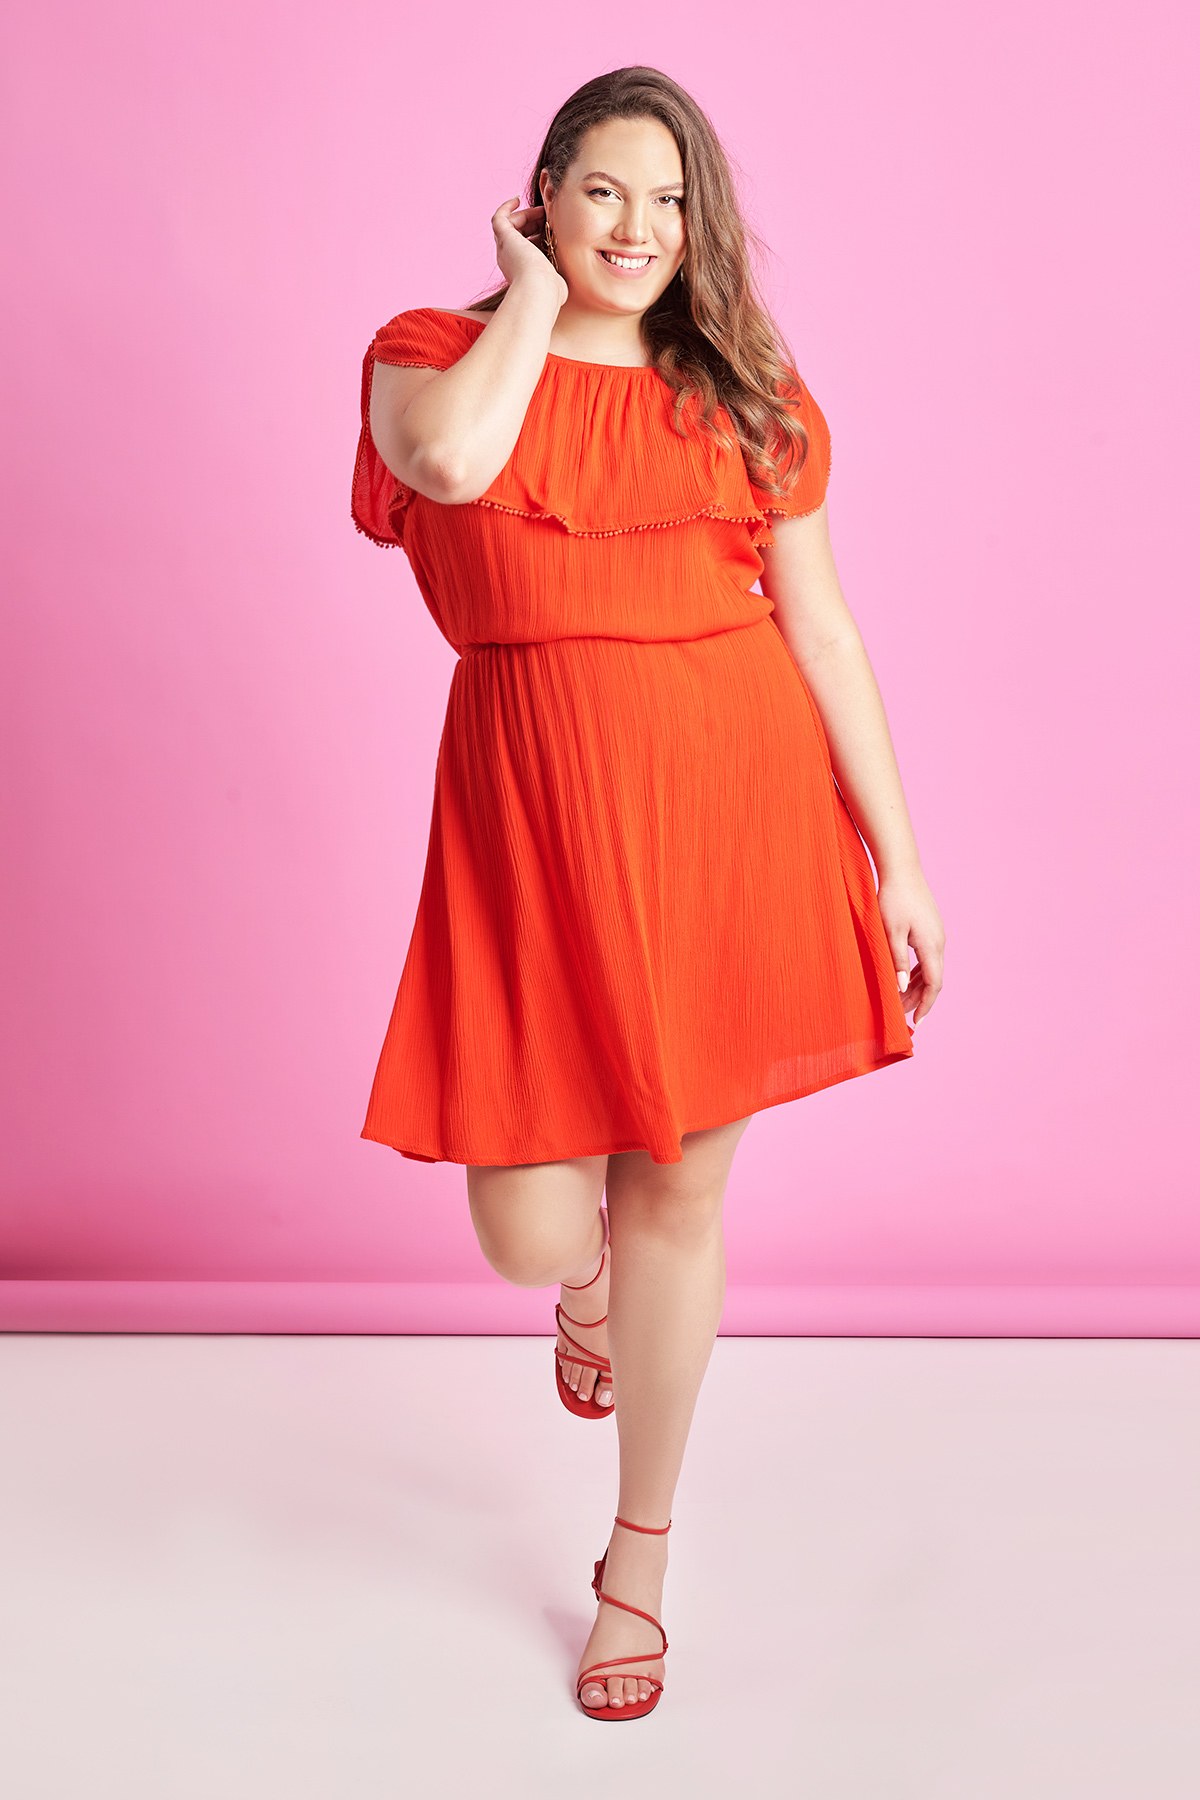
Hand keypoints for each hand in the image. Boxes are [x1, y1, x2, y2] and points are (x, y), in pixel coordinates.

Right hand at [491, 196, 567, 307]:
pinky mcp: (503, 238)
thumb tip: (564, 278)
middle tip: (546, 215)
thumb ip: (557, 276)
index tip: (549, 226)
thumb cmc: (550, 290)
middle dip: (531, 223)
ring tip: (541, 210)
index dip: (535, 234)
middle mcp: (509, 259)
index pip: (524, 247)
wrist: (539, 291)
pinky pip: (499, 218)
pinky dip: (506, 207)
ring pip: (508, 226)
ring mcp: (505, 248)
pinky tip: (517, 199)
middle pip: (515, 235)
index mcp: (520, 270)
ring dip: (525, 215)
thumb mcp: (557, 280)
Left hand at [876, 865, 944, 1025]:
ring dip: (917, 986)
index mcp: (931, 945)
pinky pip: (928, 958)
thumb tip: (900, 987)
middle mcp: (939, 942)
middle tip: (900, 1014)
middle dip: (918, 999)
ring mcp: (936, 934)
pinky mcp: (931, 928)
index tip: (916, 1021)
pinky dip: (918, 972)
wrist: (902, 870)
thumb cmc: (893, 899)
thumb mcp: (890, 932)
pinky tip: (905, 978)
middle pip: (933, 979)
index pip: (934, 984)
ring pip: (930, 969)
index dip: (925, 1005)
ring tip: (899, 999)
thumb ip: (897, 961)